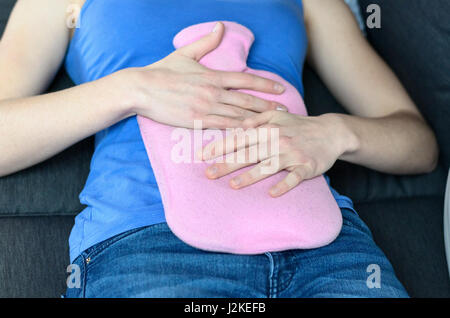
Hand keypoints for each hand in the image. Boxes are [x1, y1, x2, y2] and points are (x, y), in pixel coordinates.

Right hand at [123, 22, 286, 128]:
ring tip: (274, 125)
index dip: (265, 84)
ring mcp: (206, 108)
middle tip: (285, 110)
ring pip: (238, 116)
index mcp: (212, 76)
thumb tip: (220, 27)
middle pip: (247, 100)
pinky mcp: (196, 122)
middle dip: (268, 106)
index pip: (245, 79)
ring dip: (258, 121)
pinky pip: (222, 128)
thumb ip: (205, 43)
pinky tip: (250, 136)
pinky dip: (238, 132)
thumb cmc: (162, 71)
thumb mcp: (185, 54)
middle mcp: (213, 92)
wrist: (141, 88)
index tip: (280, 88)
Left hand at [199, 111, 355, 196]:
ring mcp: (292, 154)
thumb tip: (236, 127)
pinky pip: (294, 178)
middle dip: (227, 163)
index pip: (239, 138)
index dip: (219, 146)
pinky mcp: (306, 166)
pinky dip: (284, 185)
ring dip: (250, 176)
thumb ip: (255, 119)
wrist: (331, 132)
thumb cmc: (298, 126)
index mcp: (267, 129)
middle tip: (208, 174)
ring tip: (233, 185)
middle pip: (248, 153)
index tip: (201, 155)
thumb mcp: (276, 116)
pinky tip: (272, 193)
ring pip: (268, 166)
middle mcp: (277, 140)